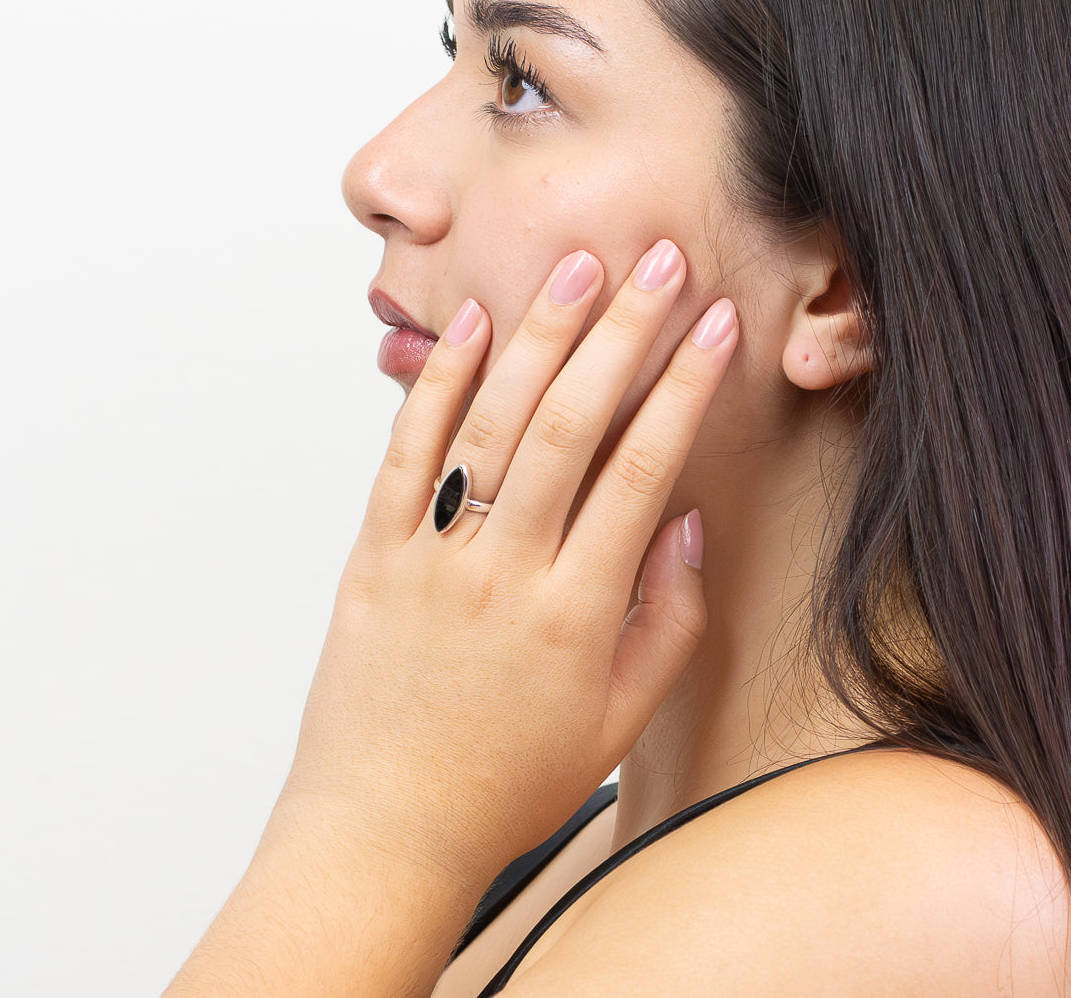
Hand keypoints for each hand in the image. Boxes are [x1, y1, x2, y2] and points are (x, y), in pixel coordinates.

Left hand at [282, 240, 737, 887]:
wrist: (381, 827)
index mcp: (574, 615)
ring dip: (538, 337)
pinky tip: (470, 327)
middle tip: (660, 263)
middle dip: (623, 333)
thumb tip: (681, 523)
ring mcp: (431, 556)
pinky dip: (438, 384)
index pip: (642, 472)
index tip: (716, 327)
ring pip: (492, 423)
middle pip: (571, 425)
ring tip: (578, 268)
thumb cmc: (505, 783)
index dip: (685, 389)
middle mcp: (502, 571)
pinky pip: (407, 454)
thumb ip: (663, 623)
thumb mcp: (614, 725)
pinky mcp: (374, 554)